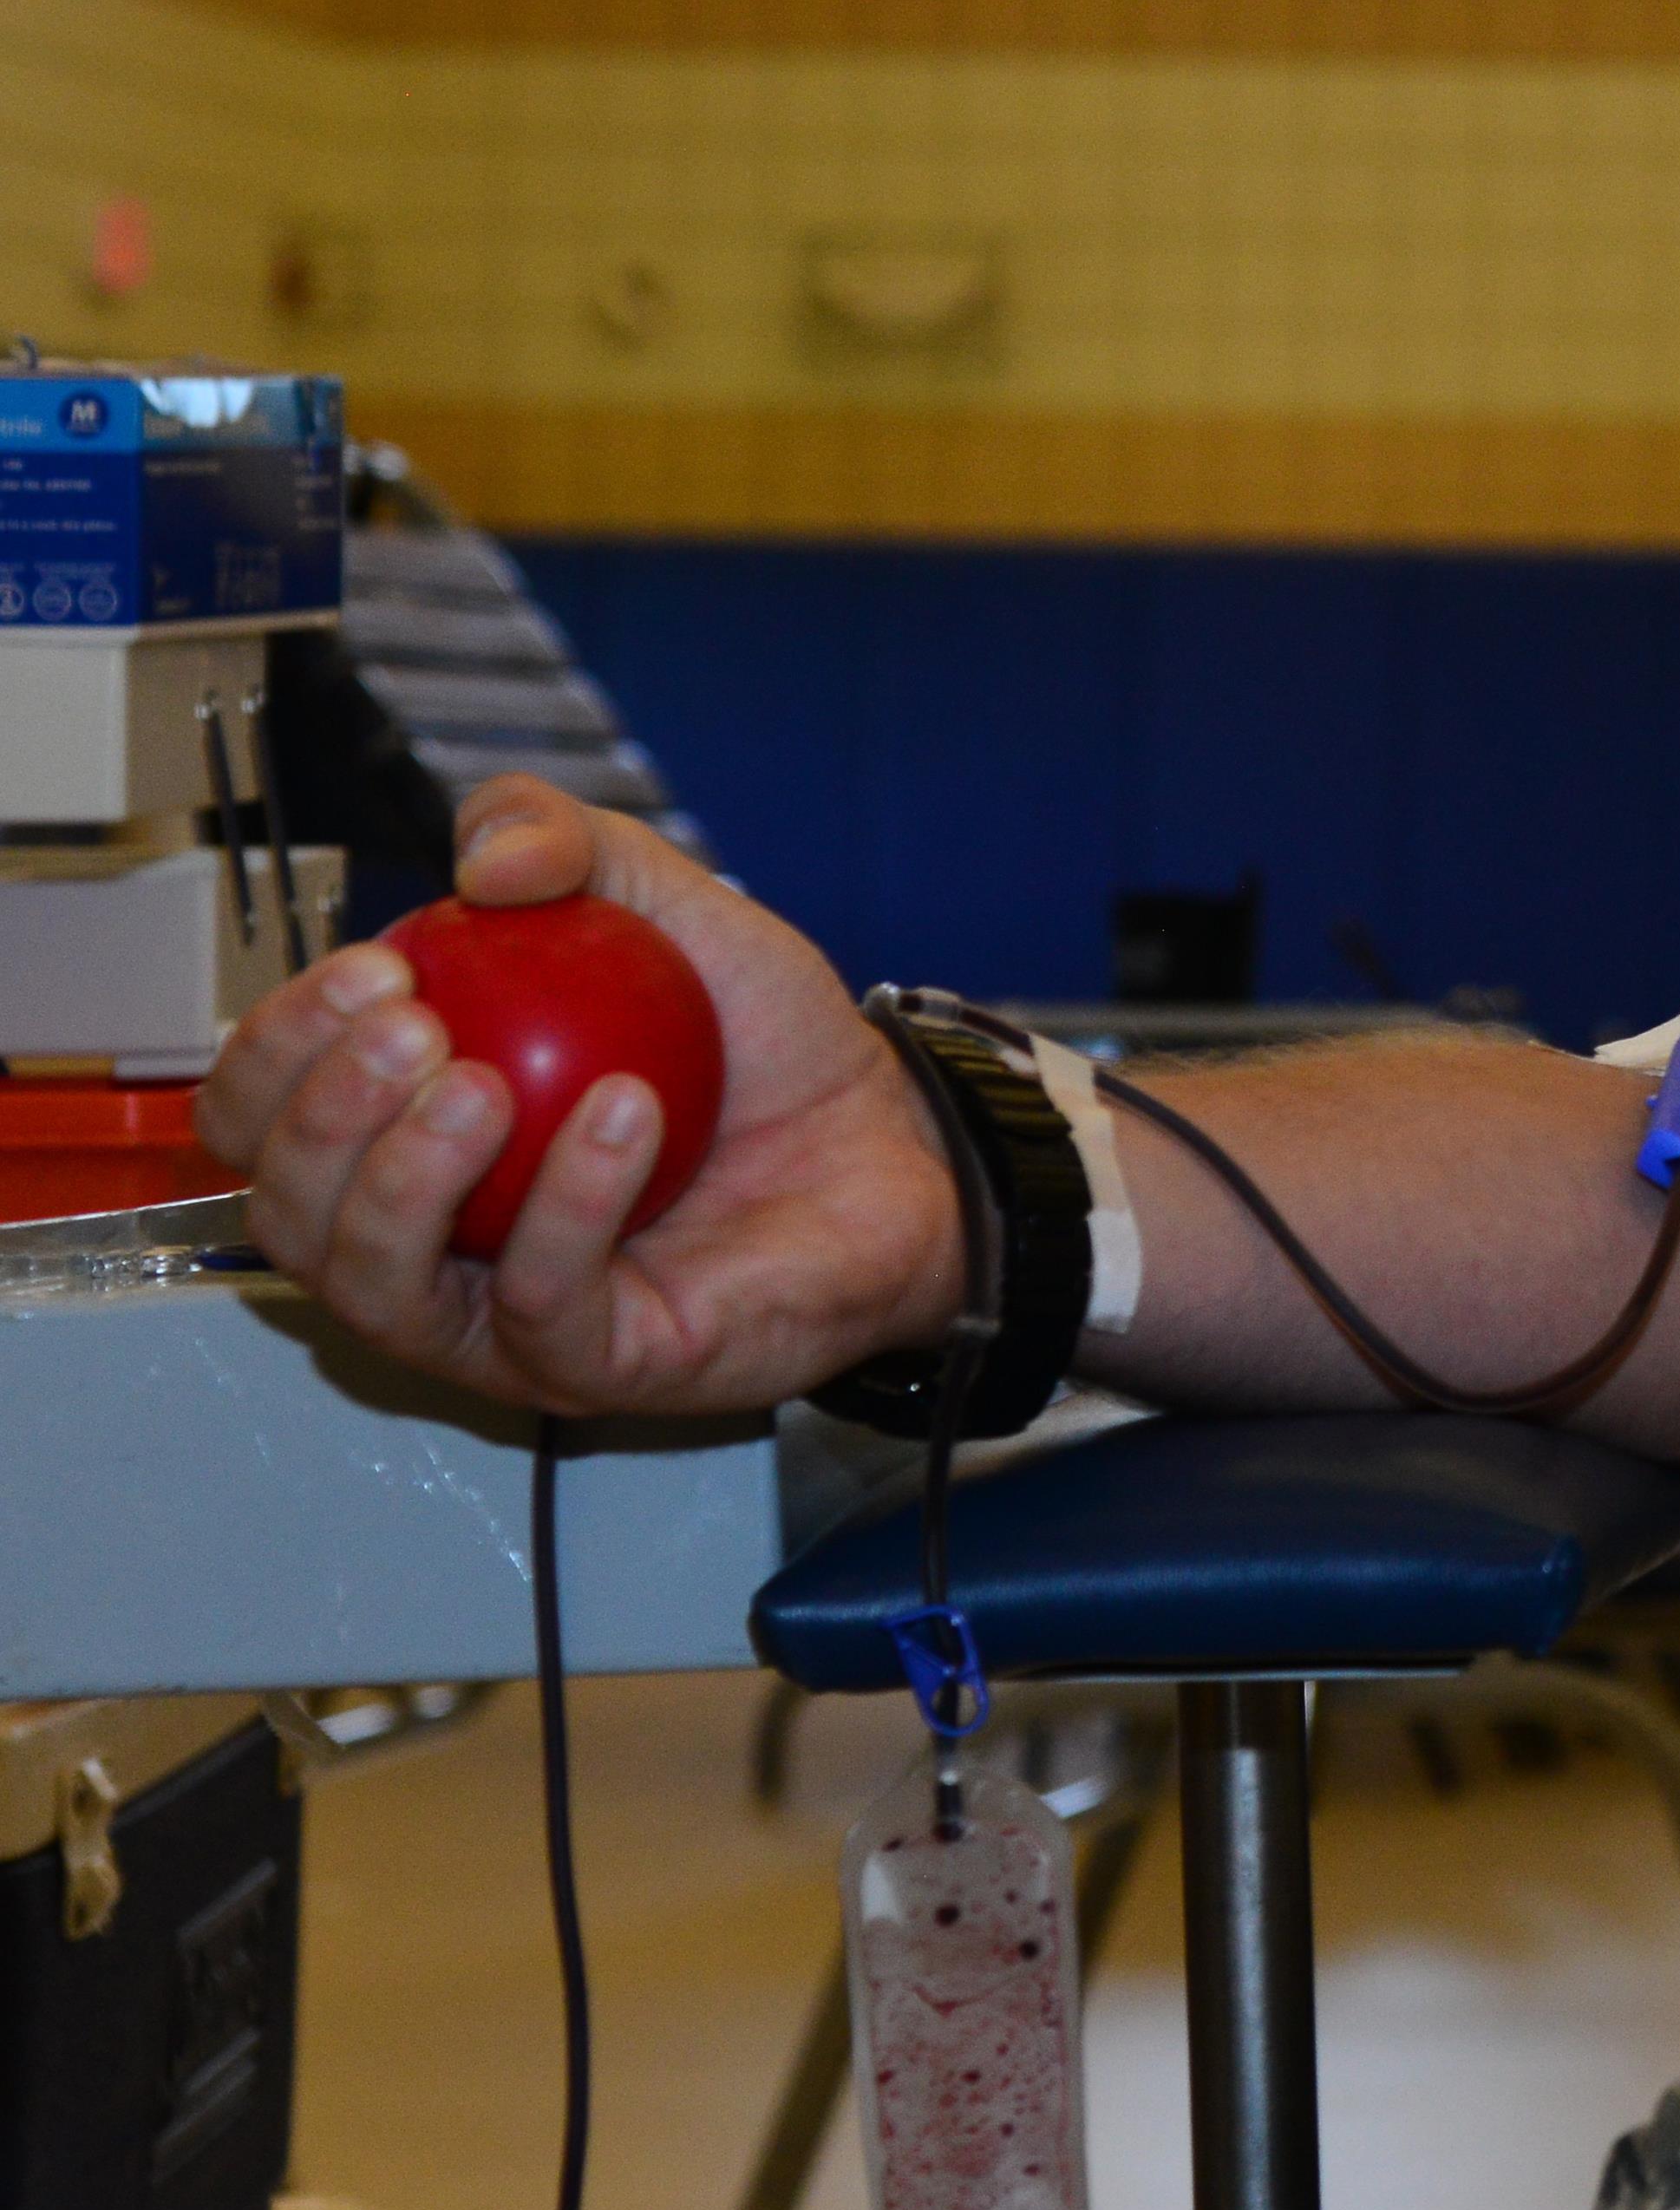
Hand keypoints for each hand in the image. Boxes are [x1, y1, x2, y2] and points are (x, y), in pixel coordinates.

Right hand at [197, 776, 960, 1418]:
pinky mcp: (599, 1366)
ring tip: (486, 1082)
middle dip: (321, 1117)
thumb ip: (562, 843)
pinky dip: (568, 1204)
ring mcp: (502, 1322)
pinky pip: (542, 1301)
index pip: (257, 1122)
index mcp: (399, 1141)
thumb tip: (477, 861)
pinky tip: (624, 1114)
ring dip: (408, 1175)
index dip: (274, 1049)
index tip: (375, 969)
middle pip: (286, 1215)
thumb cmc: (754, 1043)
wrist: (892, 1132)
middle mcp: (425, 1246)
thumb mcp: (657, 903)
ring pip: (376, 1286)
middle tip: (417, 1026)